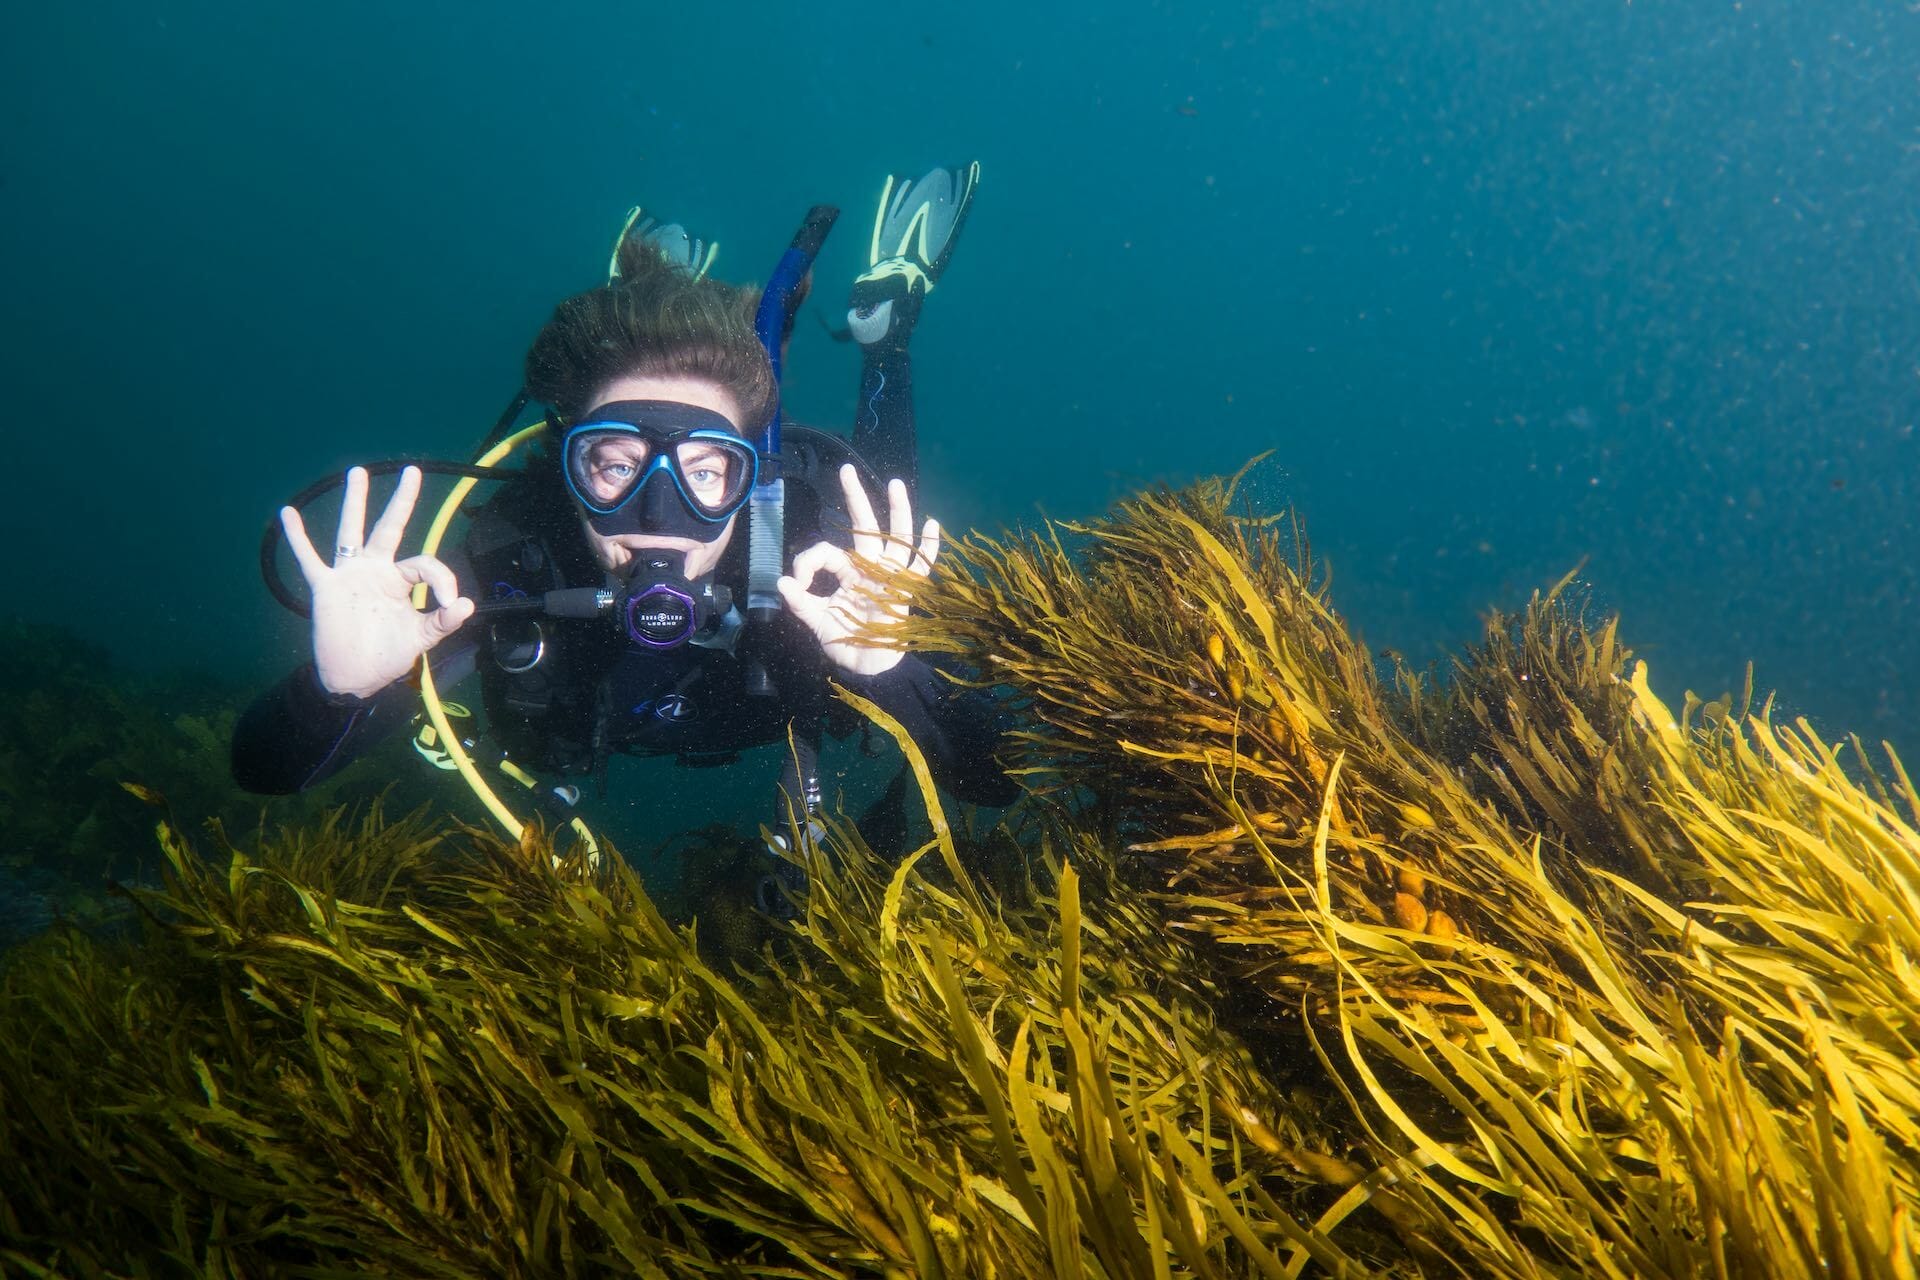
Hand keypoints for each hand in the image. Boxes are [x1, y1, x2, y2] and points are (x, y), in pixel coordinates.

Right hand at [281, 466, 473, 698]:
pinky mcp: (326, 588)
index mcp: (401, 581)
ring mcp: (350, 575)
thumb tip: (467, 604)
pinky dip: (297, 538)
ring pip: (352, 531)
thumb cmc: (386, 656)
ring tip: (358, 472)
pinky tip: (287, 512)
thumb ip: (443, 622)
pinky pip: (309, 559)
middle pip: (390, 528)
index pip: (424, 564)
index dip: (442, 580)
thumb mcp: (420, 639)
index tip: (450, 604)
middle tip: (412, 471)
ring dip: (355, 502)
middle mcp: (376, 571)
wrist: (354, 679)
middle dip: (402, 501)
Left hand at [777, 465, 939, 675]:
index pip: (828, 551)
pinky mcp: (906, 591)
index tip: (798, 581)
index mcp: (847, 573)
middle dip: (855, 498)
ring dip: (896, 511)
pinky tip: (933, 525)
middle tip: (846, 470)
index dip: (809, 560)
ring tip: (895, 484)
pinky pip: (921, 566)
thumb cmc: (844, 643)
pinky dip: (928, 548)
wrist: (868, 668)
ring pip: (895, 537)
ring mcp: (890, 577)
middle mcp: (869, 568)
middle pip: (864, 526)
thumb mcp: (817, 623)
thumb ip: (800, 602)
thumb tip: (782, 581)